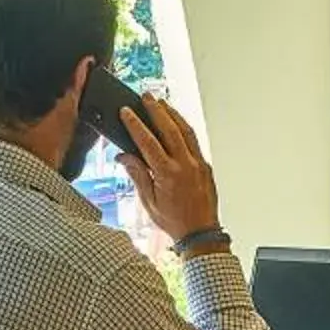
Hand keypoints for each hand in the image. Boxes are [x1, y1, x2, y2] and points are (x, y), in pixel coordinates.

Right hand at [118, 94, 222, 246]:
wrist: (201, 233)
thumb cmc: (174, 221)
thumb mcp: (148, 201)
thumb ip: (137, 174)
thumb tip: (123, 156)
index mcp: (167, 174)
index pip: (148, 142)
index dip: (135, 124)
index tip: (126, 111)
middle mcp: (185, 165)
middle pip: (169, 129)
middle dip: (156, 110)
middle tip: (146, 96)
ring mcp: (198, 163)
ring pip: (186, 131)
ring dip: (172, 114)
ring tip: (161, 103)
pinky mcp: (206, 165)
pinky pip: (194, 141)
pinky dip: (184, 127)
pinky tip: (176, 122)